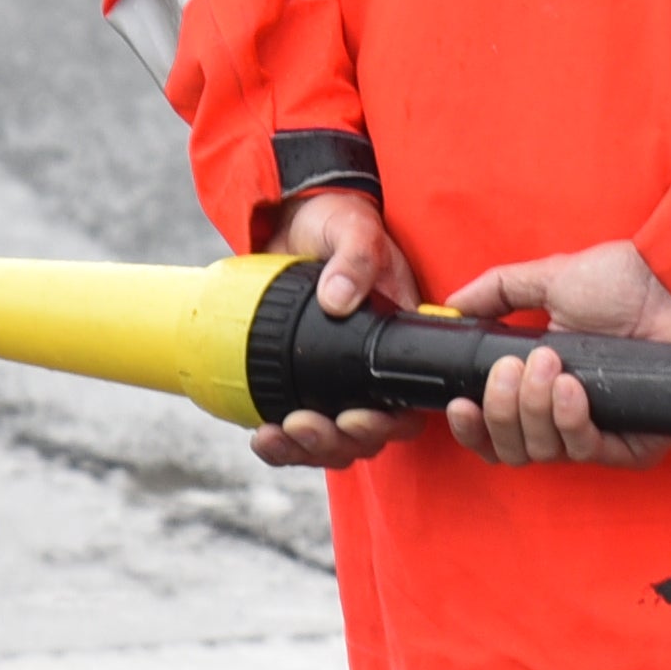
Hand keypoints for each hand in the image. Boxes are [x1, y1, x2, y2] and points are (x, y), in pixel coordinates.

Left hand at [246, 190, 414, 471]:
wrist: (291, 219)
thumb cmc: (335, 221)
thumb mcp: (353, 227)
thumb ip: (355, 255)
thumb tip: (341, 298)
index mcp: (399, 339)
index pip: (408, 403)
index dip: (386, 423)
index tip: (354, 417)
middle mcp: (371, 369)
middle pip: (368, 434)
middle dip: (338, 441)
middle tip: (304, 424)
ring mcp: (335, 381)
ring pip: (334, 442)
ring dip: (308, 450)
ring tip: (277, 435)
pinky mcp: (300, 383)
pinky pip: (297, 430)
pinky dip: (281, 445)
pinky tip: (263, 436)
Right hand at [447, 240, 670, 472]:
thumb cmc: (622, 281)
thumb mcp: (548, 280)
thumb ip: (496, 292)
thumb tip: (450, 306)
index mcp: (541, 389)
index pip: (494, 434)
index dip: (472, 428)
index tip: (460, 402)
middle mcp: (566, 419)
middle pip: (512, 449)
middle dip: (501, 410)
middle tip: (513, 368)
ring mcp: (600, 435)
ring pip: (543, 452)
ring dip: (534, 408)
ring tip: (548, 363)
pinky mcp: (632, 447)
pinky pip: (586, 452)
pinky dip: (569, 420)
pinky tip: (570, 388)